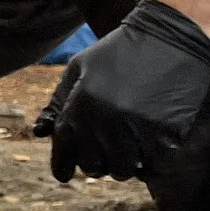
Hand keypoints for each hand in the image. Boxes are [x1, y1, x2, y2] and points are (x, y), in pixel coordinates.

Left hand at [33, 0, 209, 182]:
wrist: (170, 36)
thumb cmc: (119, 51)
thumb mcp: (79, 67)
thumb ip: (60, 100)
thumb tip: (39, 132)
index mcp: (81, 104)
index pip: (65, 149)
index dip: (62, 166)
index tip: (63, 174)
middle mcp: (106, 120)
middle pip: (94, 166)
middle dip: (96, 162)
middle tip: (104, 152)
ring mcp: (137, 128)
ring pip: (124, 170)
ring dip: (124, 164)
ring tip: (128, 148)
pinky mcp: (167, 132)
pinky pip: (153, 162)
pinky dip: (149, 156)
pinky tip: (149, 139)